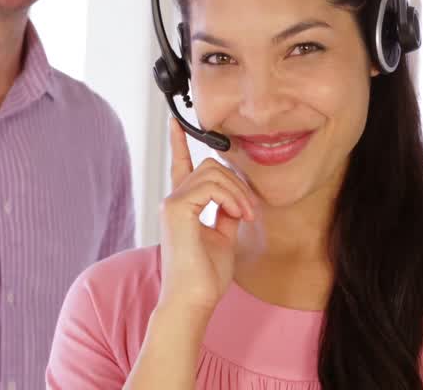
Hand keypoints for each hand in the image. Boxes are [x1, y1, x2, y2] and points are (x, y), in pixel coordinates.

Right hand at [157, 119, 256, 316]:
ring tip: (246, 216)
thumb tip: (236, 198)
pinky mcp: (176, 209)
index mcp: (182, 206)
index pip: (181, 165)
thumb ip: (226, 212)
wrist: (194, 300)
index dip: (179, 142)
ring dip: (237, 192)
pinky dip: (231, 198)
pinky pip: (210, 186)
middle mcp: (173, 200)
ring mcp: (172, 203)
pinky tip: (238, 216)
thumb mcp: (223, 237)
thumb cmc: (205, 276)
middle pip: (209, 165)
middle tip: (250, 211)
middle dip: (237, 182)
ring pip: (212, 172)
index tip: (176, 123)